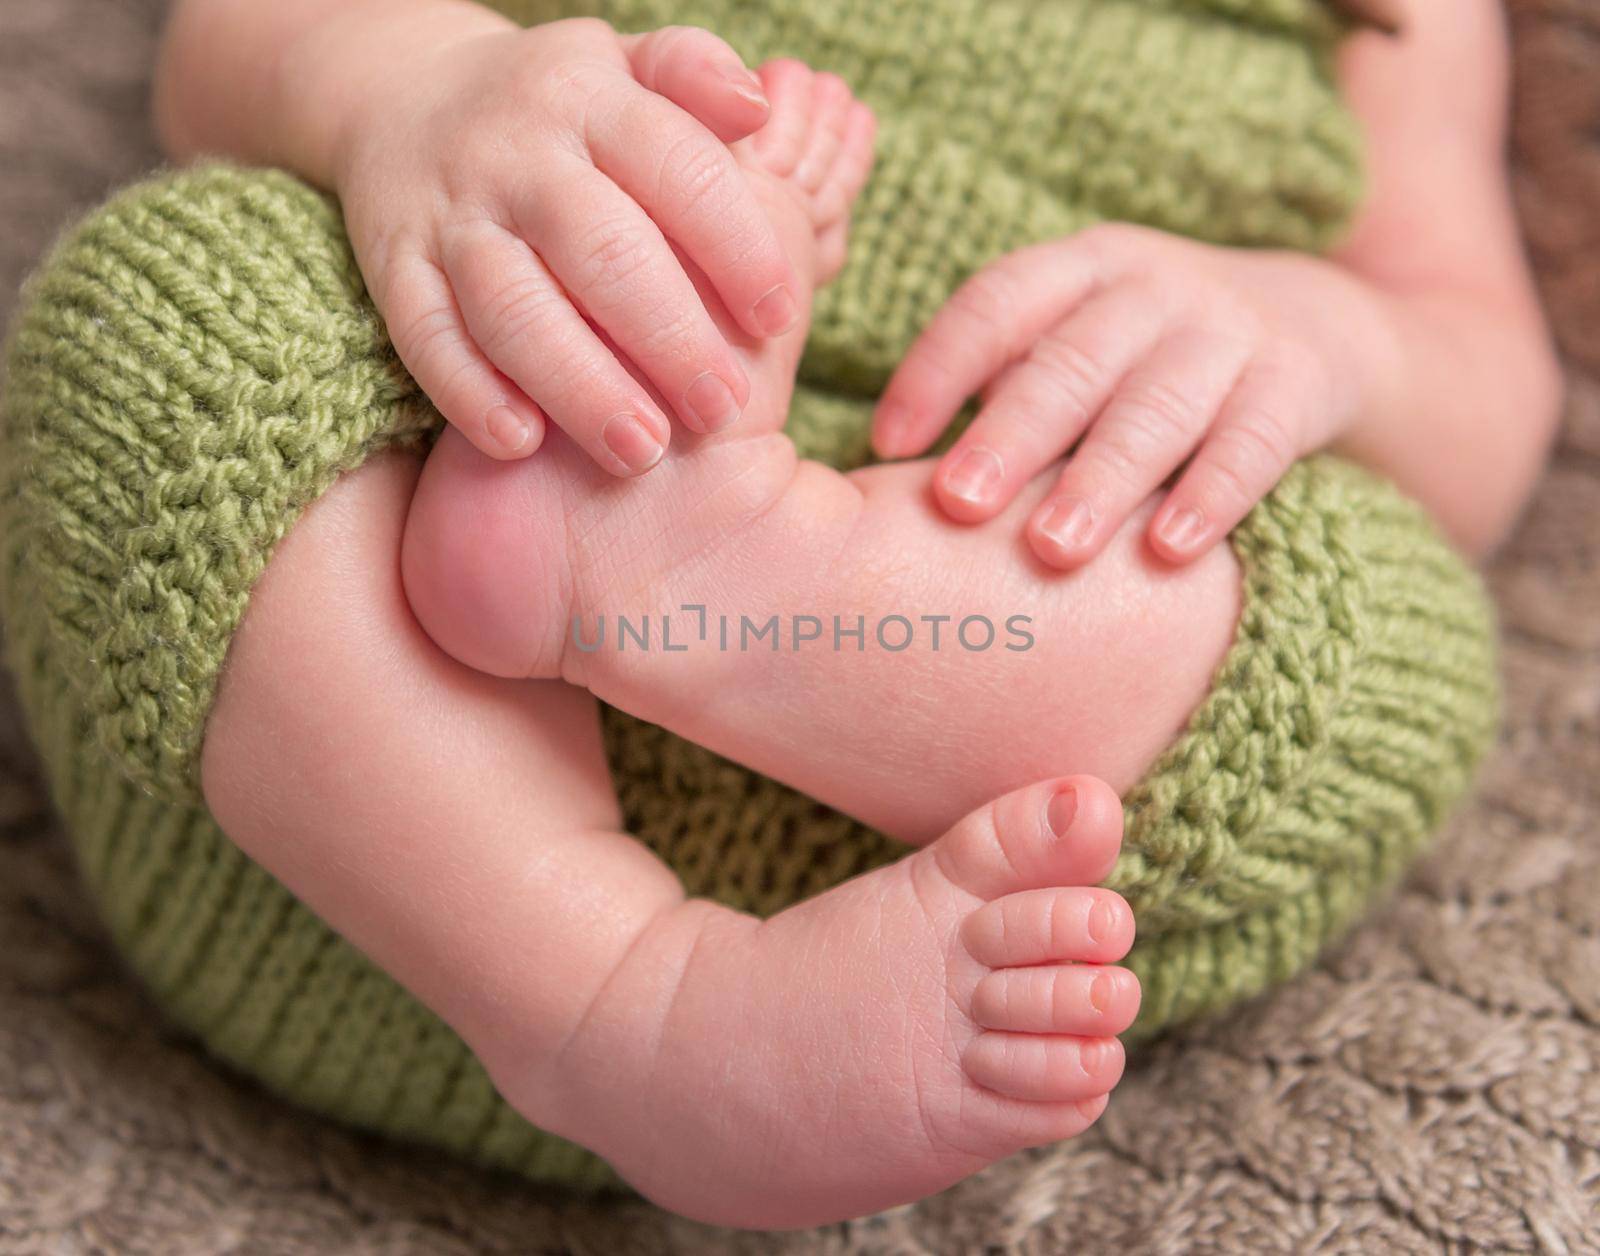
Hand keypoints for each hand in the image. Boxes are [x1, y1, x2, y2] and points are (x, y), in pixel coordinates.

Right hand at [335, 16, 802, 471]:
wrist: (404, 93)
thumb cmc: (558, 105)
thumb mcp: (625, 62)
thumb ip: (694, 75)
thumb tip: (756, 107)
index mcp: (591, 98)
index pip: (678, 168)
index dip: (736, 247)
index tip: (778, 319)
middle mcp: (516, 153)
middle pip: (600, 250)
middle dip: (669, 338)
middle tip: (722, 410)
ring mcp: (451, 213)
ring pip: (512, 306)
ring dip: (579, 385)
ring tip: (640, 451)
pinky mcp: (396, 266)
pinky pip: (426, 335)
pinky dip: (468, 392)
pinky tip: (521, 443)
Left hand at [872, 224, 1380, 567]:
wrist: (1317, 326)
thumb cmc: (1142, 360)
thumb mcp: (1076, 344)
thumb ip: (1005, 386)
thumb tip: (885, 475)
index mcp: (1080, 268)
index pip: (998, 303)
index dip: (937, 369)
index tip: (885, 445)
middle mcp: (1153, 289)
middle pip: (1072, 361)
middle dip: (1011, 435)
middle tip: (959, 504)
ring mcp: (1230, 331)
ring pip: (1157, 406)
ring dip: (1102, 479)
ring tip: (1053, 549)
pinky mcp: (1296, 384)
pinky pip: (1252, 441)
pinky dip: (1212, 495)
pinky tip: (1169, 551)